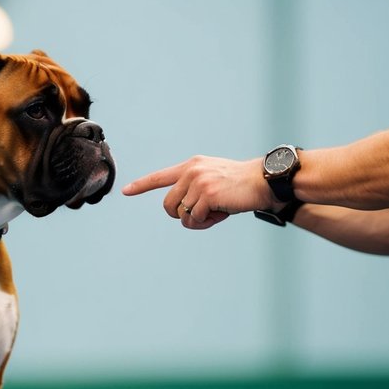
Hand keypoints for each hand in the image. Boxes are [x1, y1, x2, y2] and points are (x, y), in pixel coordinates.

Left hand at [122, 155, 270, 228]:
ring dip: (197, 221)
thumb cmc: (240, 185)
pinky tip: (221, 213)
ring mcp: (198, 181)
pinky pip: (195, 219)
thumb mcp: (213, 180)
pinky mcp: (206, 194)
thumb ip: (194, 190)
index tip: (125, 191)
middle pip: (168, 205)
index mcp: (191, 165)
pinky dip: (206, 222)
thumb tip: (182, 214)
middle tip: (203, 215)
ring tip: (216, 212)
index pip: (160, 176)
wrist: (263, 181)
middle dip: (181, 216)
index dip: (141, 185)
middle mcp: (191, 171)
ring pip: (181, 215)